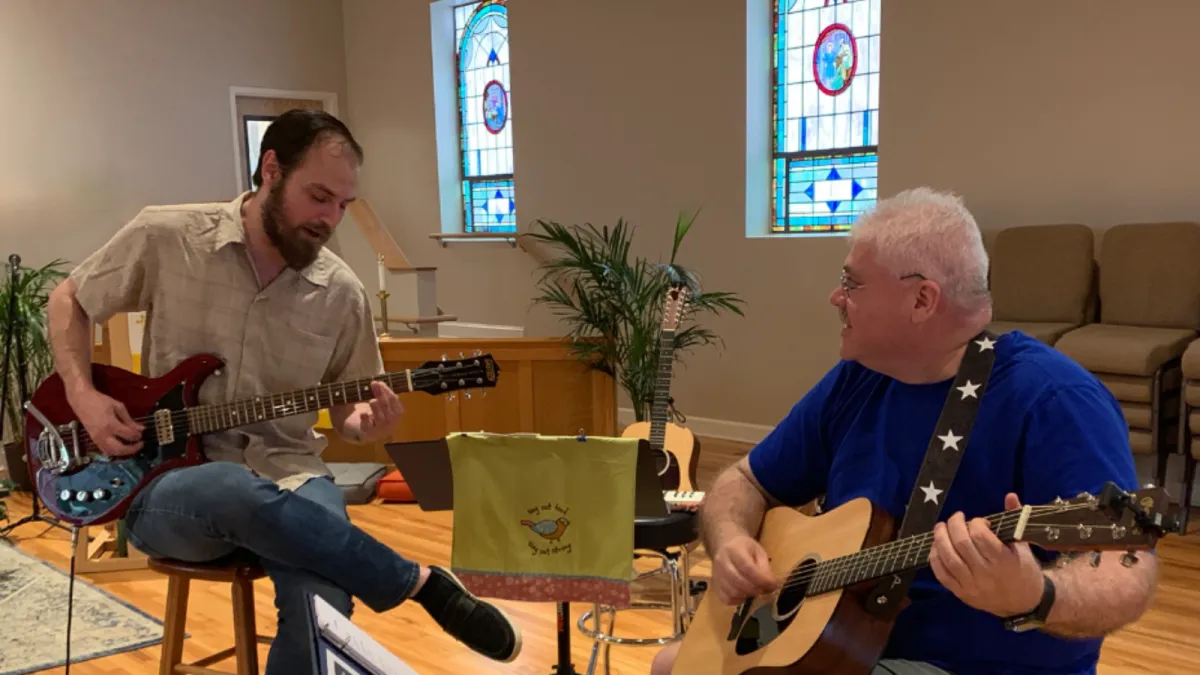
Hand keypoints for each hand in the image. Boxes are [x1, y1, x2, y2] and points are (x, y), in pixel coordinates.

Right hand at [69, 388, 143, 456]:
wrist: (81, 401)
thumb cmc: (100, 401)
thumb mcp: (118, 406)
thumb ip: (129, 420)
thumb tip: (141, 429)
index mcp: (111, 424)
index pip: (128, 435)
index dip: (137, 436)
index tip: (142, 433)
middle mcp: (103, 434)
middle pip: (120, 449)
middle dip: (133, 449)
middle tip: (141, 444)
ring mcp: (97, 439)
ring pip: (112, 452)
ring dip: (124, 453)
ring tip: (132, 447)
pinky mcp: (93, 440)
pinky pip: (104, 451)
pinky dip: (114, 452)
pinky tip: (121, 448)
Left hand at [355, 380, 403, 441]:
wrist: (374, 433)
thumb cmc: (381, 414)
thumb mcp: (387, 406)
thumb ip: (385, 395)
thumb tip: (379, 383)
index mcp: (397, 413)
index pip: (393, 399)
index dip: (386, 390)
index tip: (379, 382)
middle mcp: (391, 421)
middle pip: (385, 405)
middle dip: (380, 394)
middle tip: (373, 384)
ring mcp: (380, 427)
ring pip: (378, 416)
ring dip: (375, 407)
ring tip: (372, 401)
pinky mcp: (368, 432)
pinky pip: (367, 425)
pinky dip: (365, 419)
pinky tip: (362, 413)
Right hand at [711, 534, 778, 604]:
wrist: (725, 545)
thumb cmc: (745, 548)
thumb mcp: (758, 551)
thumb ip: (765, 567)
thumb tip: (771, 585)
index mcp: (734, 550)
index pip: (747, 567)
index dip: (761, 579)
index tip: (773, 585)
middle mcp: (722, 562)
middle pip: (739, 581)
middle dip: (756, 589)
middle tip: (766, 590)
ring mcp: (716, 575)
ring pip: (732, 592)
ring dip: (748, 595)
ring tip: (756, 591)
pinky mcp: (715, 585)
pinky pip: (726, 598)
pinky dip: (738, 600)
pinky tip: (744, 594)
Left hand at [929, 493, 1044, 617]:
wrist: (1024, 603)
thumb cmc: (1024, 570)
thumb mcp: (1023, 547)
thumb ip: (1015, 520)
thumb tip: (1010, 495)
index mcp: (1003, 561)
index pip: (980, 536)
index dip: (976, 523)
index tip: (979, 522)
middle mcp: (986, 574)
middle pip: (961, 544)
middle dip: (954, 525)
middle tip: (956, 518)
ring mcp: (972, 586)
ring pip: (948, 559)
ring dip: (940, 539)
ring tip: (940, 527)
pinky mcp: (961, 594)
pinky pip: (942, 575)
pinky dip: (935, 558)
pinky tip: (936, 546)